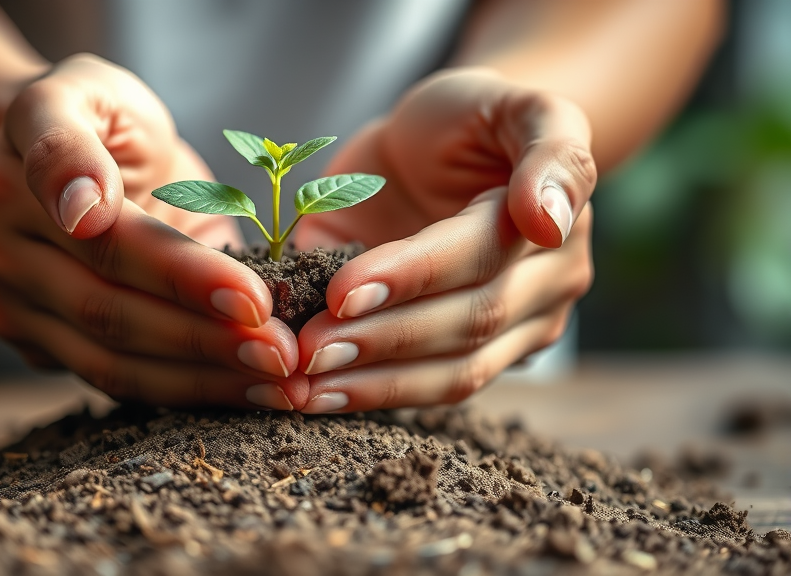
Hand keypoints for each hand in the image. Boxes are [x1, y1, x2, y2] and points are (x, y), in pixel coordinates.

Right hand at [0, 54, 298, 408]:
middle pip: (109, 312)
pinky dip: (184, 391)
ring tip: (276, 386)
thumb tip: (84, 211)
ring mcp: (13, 305)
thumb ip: (75, 142)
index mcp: (16, 180)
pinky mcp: (37, 344)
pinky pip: (114, 381)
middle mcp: (2, 250)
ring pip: (110, 363)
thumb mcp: (95, 92)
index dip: (181, 274)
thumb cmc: (103, 120)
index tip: (252, 299)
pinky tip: (244, 391)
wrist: (69, 158)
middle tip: (283, 353)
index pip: (108, 240)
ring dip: (200, 380)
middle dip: (206, 338)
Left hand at [290, 68, 595, 411]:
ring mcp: (514, 330)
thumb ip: (548, 149)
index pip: (479, 257)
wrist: (436, 149)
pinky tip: (320, 397)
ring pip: (455, 374)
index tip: (342, 292)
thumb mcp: (512, 104)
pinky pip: (431, 388)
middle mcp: (544, 288)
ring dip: (377, 384)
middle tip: (309, 350)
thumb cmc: (466, 120)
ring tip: (306, 388)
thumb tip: (549, 222)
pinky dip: (373, 395)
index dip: (411, 276)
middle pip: (468, 324)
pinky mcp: (474, 355)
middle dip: (384, 340)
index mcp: (553, 225)